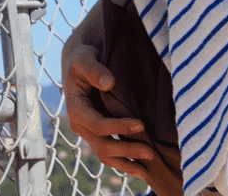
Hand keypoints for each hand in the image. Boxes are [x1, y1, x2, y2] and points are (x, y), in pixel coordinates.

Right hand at [61, 28, 183, 195]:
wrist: (78, 62)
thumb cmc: (83, 57)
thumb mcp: (85, 58)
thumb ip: (95, 69)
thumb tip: (110, 83)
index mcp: (76, 109)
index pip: (99, 125)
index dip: (119, 127)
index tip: (142, 125)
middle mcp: (80, 125)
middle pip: (103, 146)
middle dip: (127, 151)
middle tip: (151, 153)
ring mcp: (88, 131)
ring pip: (105, 155)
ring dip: (125, 163)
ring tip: (147, 170)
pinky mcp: (97, 132)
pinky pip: (108, 151)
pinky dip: (123, 161)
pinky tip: (139, 166)